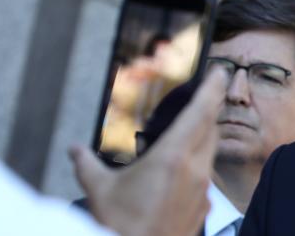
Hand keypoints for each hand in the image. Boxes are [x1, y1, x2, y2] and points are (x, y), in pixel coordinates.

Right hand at [70, 70, 224, 235]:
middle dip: (210, 109)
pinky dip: (198, 165)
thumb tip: (75, 149)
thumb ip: (87, 164)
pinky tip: (183, 170)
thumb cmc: (120, 226)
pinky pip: (206, 176)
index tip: (219, 73)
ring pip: (210, 152)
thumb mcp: (99, 189)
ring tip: (196, 127)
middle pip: (210, 128)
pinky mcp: (204, 206)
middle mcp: (195, 169)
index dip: (213, 89)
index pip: (201, 112)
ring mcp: (203, 189)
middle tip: (210, 93)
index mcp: (173, 156)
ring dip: (205, 136)